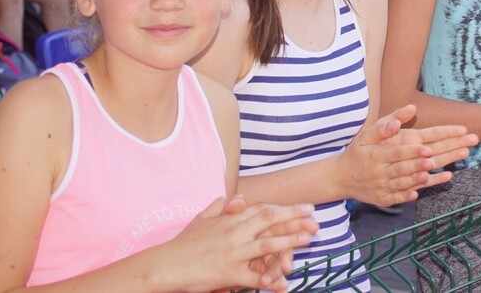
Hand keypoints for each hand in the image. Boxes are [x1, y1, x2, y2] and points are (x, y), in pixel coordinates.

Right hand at [163, 197, 316, 292]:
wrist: (165, 265)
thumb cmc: (183, 244)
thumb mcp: (202, 219)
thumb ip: (220, 206)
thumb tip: (235, 196)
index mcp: (230, 220)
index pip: (263, 209)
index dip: (286, 208)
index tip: (305, 207)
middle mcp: (234, 233)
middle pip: (270, 221)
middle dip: (295, 219)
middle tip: (316, 220)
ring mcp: (233, 253)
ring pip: (267, 246)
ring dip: (290, 243)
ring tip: (308, 241)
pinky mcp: (228, 274)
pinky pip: (253, 278)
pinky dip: (268, 281)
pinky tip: (282, 284)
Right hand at [340, 105, 477, 206]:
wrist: (341, 177)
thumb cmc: (358, 151)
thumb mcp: (367, 134)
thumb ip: (387, 123)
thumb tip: (410, 108)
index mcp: (376, 154)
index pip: (398, 152)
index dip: (412, 151)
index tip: (427, 148)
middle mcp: (380, 172)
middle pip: (406, 167)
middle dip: (426, 163)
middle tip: (445, 159)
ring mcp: (382, 187)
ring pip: (404, 183)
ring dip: (422, 179)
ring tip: (443, 173)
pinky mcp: (383, 198)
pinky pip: (399, 197)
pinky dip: (409, 195)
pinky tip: (422, 192)